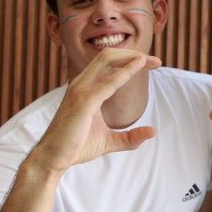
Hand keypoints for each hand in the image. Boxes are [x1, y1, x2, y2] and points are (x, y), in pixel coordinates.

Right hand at [30, 48, 160, 174]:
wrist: (53, 158)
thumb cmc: (76, 147)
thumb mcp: (109, 141)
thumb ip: (130, 137)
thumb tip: (153, 132)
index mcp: (85, 88)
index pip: (108, 63)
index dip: (130, 59)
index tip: (151, 63)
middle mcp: (81, 84)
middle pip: (108, 55)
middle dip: (133, 53)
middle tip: (157, 61)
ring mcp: (80, 91)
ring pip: (107, 60)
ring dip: (131, 58)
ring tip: (152, 61)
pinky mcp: (83, 102)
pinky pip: (107, 82)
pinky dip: (124, 73)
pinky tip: (137, 68)